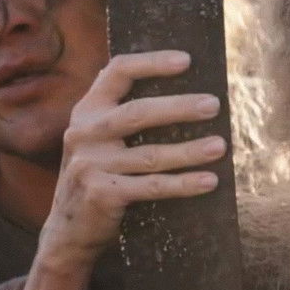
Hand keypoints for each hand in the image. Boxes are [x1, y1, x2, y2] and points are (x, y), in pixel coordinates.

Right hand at [17, 50, 225, 289]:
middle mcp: (84, 133)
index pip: (117, 71)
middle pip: (138, 112)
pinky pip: (151, 186)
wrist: (68, 229)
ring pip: (150, 155)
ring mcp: (90, 164)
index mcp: (87, 110)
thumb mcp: (99, 139)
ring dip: (190, 151)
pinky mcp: (102, 194)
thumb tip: (183, 92)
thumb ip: (122, 114)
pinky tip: (208, 180)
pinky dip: (183, 184)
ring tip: (220, 146)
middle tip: (213, 105)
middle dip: (179, 107)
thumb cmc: (99, 175)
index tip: (186, 60)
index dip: (152, 63)